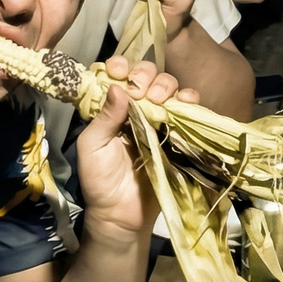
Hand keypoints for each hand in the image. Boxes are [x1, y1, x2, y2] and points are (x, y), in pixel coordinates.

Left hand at [73, 56, 192, 244]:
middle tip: (141, 91)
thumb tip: (118, 87)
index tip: (118, 71)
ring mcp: (160, 121)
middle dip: (146, 75)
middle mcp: (138, 110)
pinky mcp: (179, 135)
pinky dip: (190, 100)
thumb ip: (104, 117)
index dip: (121, 66)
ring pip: (170, 88)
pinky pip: (189, 111)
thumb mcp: (92, 147)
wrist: (122, 215)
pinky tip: (184, 101)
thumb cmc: (100, 181)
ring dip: (167, 85)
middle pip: (149, 76)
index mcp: (114, 109)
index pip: (120, 76)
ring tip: (159, 99)